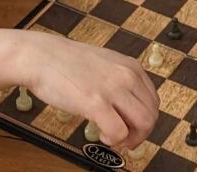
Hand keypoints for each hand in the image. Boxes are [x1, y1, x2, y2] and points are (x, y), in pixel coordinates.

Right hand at [20, 32, 158, 148]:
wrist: (42, 56)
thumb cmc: (67, 62)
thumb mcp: (105, 63)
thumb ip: (120, 80)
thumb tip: (131, 106)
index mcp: (130, 66)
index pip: (153, 100)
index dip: (144, 120)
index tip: (132, 127)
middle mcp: (126, 75)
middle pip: (152, 114)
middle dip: (140, 133)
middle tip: (124, 138)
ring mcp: (112, 88)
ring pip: (144, 124)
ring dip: (130, 138)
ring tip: (113, 136)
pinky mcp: (96, 102)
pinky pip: (119, 132)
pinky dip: (113, 140)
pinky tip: (100, 133)